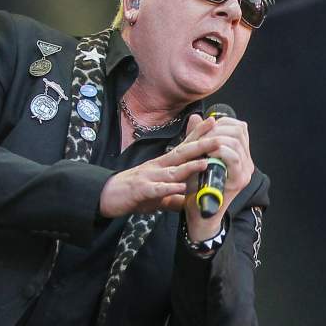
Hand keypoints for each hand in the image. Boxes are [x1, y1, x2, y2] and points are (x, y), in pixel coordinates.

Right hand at [97, 129, 219, 217]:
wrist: (106, 196)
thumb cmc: (135, 193)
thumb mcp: (159, 196)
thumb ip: (175, 197)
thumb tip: (191, 201)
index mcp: (164, 165)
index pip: (185, 147)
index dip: (199, 135)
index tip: (214, 123)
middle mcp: (158, 167)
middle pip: (182, 154)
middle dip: (201, 145)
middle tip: (219, 137)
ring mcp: (149, 177)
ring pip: (172, 171)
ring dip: (188, 167)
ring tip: (205, 163)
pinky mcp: (141, 190)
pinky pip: (156, 189)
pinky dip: (168, 189)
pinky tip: (180, 188)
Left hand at [181, 113, 254, 241]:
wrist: (198, 212)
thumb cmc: (197, 186)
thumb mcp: (196, 156)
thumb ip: (198, 136)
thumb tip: (196, 117)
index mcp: (240, 155)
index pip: (240, 127)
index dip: (222, 122)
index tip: (206, 129)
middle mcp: (247, 162)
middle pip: (239, 130)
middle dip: (217, 129)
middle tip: (202, 137)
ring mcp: (245, 171)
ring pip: (236, 140)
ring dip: (216, 139)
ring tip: (203, 146)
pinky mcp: (239, 180)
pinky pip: (232, 156)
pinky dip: (218, 150)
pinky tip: (207, 154)